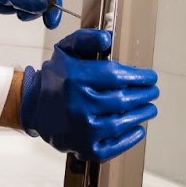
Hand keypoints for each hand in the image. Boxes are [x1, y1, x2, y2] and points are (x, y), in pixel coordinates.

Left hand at [0, 0, 63, 29]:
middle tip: (20, 14)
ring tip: (2, 3)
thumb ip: (28, 1)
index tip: (52, 20)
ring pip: (29, 1)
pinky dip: (9, 5)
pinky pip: (18, 2)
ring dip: (16, 7)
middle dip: (29, 7)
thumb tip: (45, 8)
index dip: (53, 3)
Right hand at [19, 29, 158, 161]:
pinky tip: (138, 130)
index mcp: (76, 78)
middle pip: (122, 100)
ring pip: (121, 123)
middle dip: (144, 95)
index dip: (139, 77)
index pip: (117, 76)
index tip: (151, 78)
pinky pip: (112, 147)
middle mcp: (79, 104)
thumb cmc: (56, 77)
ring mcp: (81, 130)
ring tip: (149, 109)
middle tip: (153, 93)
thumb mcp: (66, 49)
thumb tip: (108, 38)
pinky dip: (129, 140)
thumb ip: (86, 39)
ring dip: (141, 115)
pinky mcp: (82, 148)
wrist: (32, 106)